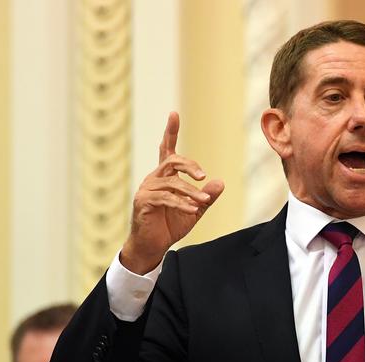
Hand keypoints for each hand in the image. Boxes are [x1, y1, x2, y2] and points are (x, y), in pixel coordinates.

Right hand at [120, 112, 223, 273]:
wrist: (153, 245)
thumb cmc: (170, 225)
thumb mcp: (195, 209)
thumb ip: (206, 196)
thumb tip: (220, 182)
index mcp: (165, 176)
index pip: (167, 149)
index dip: (170, 132)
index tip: (174, 114)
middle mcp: (154, 178)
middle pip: (173, 161)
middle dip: (190, 165)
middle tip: (203, 176)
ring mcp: (147, 189)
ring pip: (172, 183)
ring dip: (191, 192)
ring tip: (204, 201)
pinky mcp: (143, 202)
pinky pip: (166, 198)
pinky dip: (181, 203)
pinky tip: (193, 209)